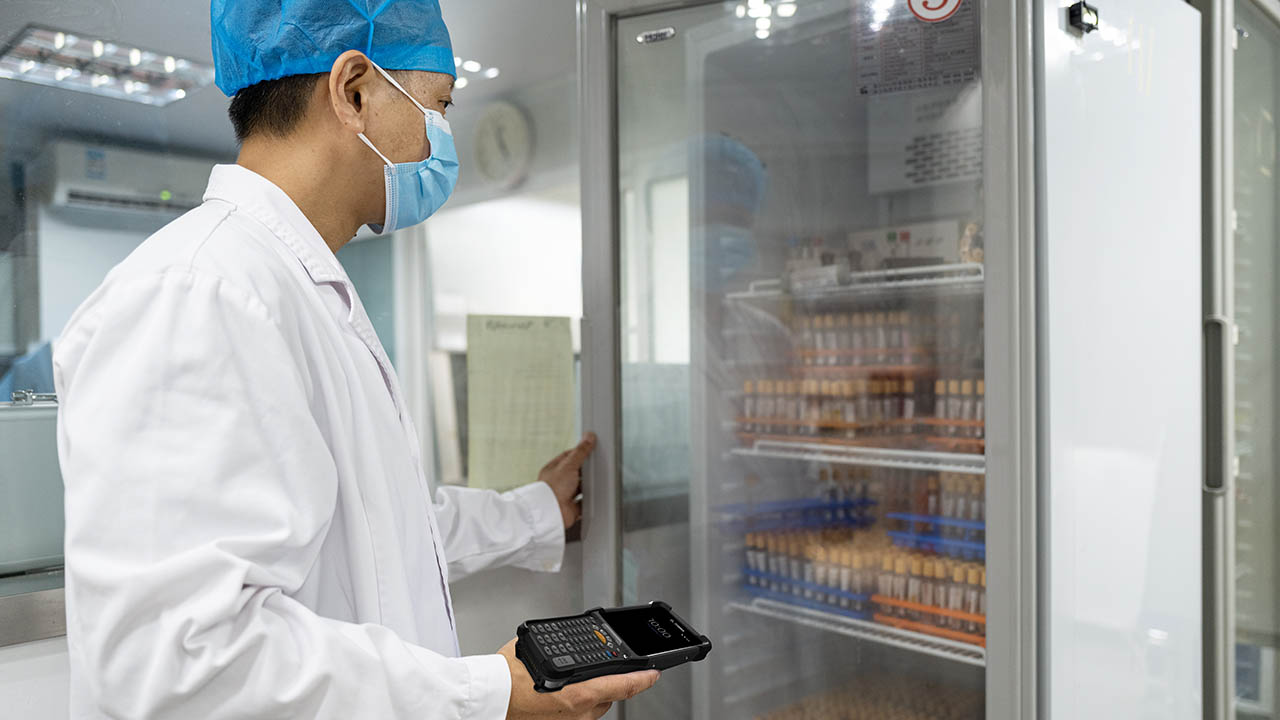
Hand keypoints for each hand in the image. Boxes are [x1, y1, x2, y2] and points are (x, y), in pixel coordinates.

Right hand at [498, 638, 658, 719]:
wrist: (487, 697)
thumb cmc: (508, 674)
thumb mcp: (543, 648)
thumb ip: (567, 649)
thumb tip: (575, 644)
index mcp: (580, 692)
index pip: (624, 686)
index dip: (644, 679)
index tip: (655, 673)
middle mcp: (579, 712)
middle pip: (607, 697)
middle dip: (606, 683)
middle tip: (593, 670)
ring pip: (592, 708)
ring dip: (588, 695)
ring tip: (567, 680)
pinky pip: (575, 715)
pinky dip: (573, 704)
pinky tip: (557, 694)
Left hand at [538, 432, 596, 528]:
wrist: (550, 512)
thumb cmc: (553, 488)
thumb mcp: (569, 465)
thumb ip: (580, 452)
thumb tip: (589, 437)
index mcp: (554, 469)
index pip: (569, 456)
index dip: (580, 452)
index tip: (591, 449)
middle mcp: (559, 482)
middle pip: (576, 472)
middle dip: (586, 470)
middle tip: (597, 465)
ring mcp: (565, 495)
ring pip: (580, 487)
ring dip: (588, 485)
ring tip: (597, 480)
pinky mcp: (571, 508)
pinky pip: (583, 502)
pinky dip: (589, 500)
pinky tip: (594, 496)